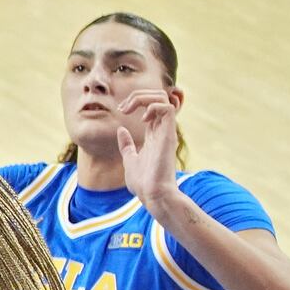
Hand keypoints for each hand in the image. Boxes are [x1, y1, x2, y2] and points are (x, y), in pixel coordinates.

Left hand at [115, 89, 180, 206]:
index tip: (121, 110)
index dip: (136, 100)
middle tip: (124, 108)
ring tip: (129, 109)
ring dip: (143, 97)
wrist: (152, 195)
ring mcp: (166, 131)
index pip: (152, 104)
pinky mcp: (168, 134)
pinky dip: (152, 105)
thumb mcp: (130, 159)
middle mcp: (161, 129)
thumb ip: (126, 145)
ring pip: (163, 97)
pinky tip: (142, 118)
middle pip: (158, 95)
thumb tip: (121, 130)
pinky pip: (166, 107)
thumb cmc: (143, 182)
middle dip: (138, 95)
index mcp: (154, 133)